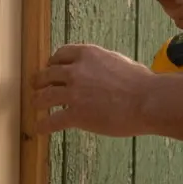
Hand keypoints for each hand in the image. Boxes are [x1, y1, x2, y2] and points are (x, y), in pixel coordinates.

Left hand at [30, 44, 156, 136]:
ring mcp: (74, 93)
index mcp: (87, 54)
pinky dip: (42, 125)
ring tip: (35, 106)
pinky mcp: (76, 114)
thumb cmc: (141, 83)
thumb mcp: (118, 61)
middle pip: (47, 74)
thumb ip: (102, 63)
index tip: (51, 69)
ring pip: (44, 97)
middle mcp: (76, 71)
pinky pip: (51, 120)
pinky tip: (38, 128)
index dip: (53, 63)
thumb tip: (100, 68)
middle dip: (40, 81)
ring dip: (37, 102)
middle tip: (37, 87)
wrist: (147, 101)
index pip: (60, 55)